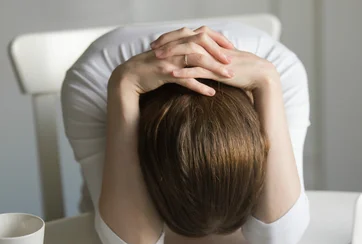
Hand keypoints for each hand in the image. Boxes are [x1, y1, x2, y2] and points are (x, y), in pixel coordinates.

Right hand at [109, 26, 233, 96]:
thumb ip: (184, 51)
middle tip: (232, 62)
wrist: (130, 76)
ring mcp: (170, 59)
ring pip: (196, 59)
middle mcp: (175, 46)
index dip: (218, 39)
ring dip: (214, 68)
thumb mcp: (169, 55)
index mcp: (177, 40)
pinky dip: (200, 86)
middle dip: (219, 52)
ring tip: (228, 77)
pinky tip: (211, 92)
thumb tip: (201, 53)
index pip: (202, 34)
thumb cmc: (151, 67)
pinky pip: (186, 79)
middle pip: (202, 43)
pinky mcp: (165, 73)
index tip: (231, 48)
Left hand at [152, 26, 277, 91]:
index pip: (187, 35)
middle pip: (184, 40)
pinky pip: (197, 70)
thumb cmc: (243, 69)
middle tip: (152, 48)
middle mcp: (211, 47)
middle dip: (167, 43)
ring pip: (188, 53)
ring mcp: (213, 58)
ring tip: (157, 59)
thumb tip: (202, 59)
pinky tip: (172, 75)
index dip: (171, 38)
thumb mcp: (223, 61)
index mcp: (211, 42)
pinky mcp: (217, 71)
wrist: (259, 74)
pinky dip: (184, 72)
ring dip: (171, 56)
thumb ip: (212, 57)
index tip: (158, 42)